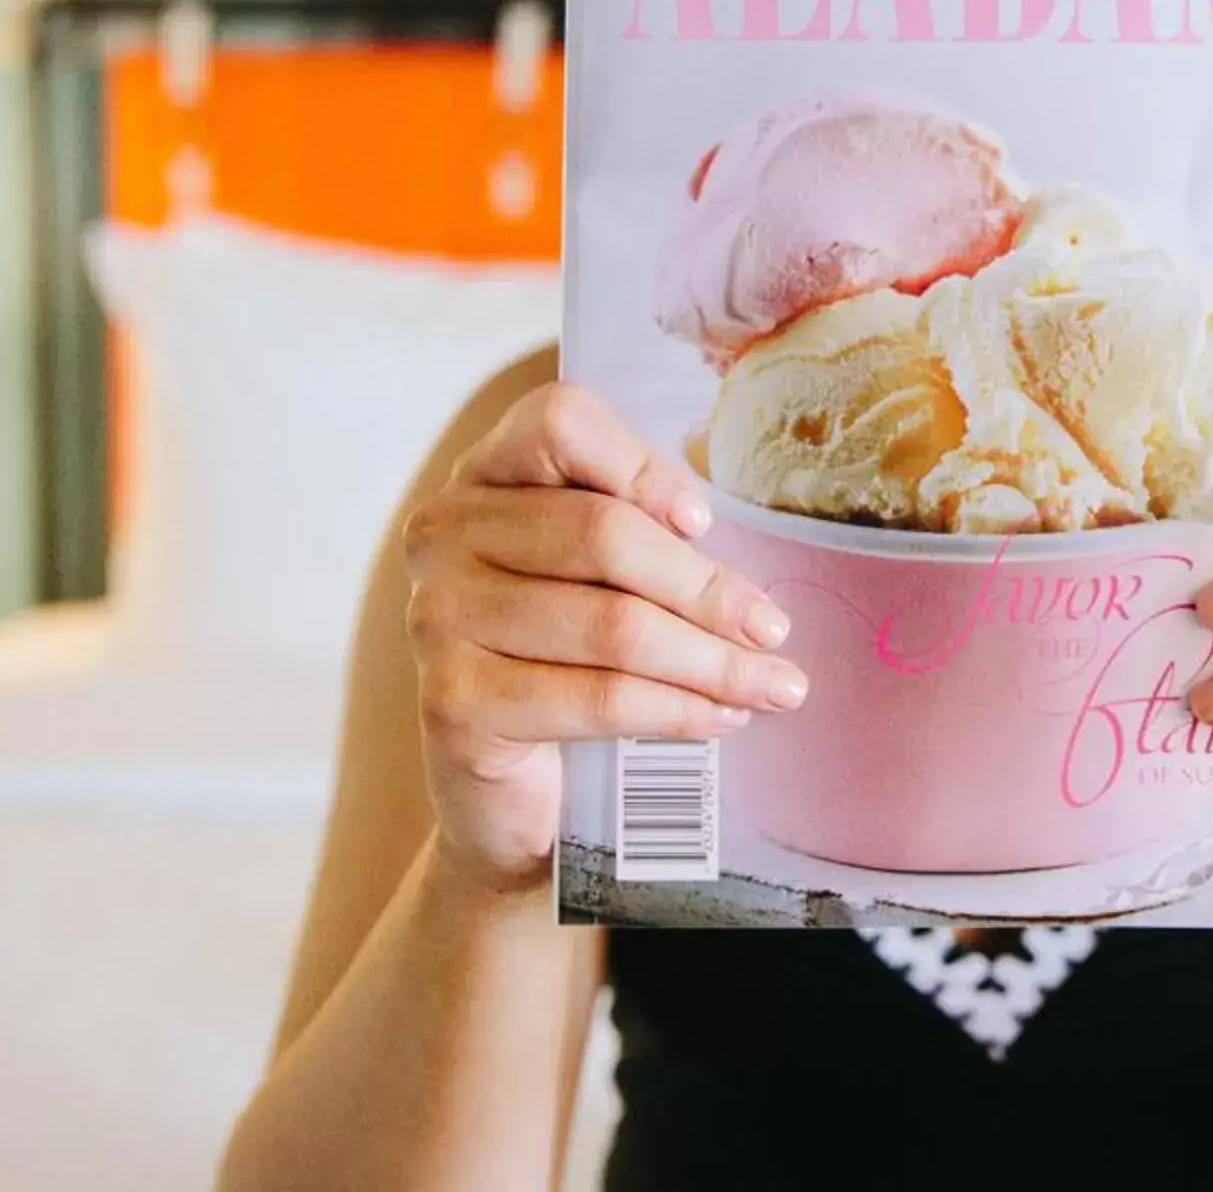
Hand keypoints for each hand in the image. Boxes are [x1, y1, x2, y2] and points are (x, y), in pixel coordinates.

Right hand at [398, 382, 806, 892]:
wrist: (504, 789)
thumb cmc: (565, 657)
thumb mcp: (597, 577)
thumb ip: (640, 533)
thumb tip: (721, 541)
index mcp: (483, 475)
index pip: (558, 423)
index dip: (642, 465)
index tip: (706, 521)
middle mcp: (445, 533)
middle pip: (601, 533)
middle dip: (706, 589)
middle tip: (774, 629)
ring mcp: (439, 617)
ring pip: (611, 625)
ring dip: (710, 661)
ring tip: (773, 685)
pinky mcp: (453, 701)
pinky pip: (595, 697)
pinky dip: (675, 710)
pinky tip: (719, 718)